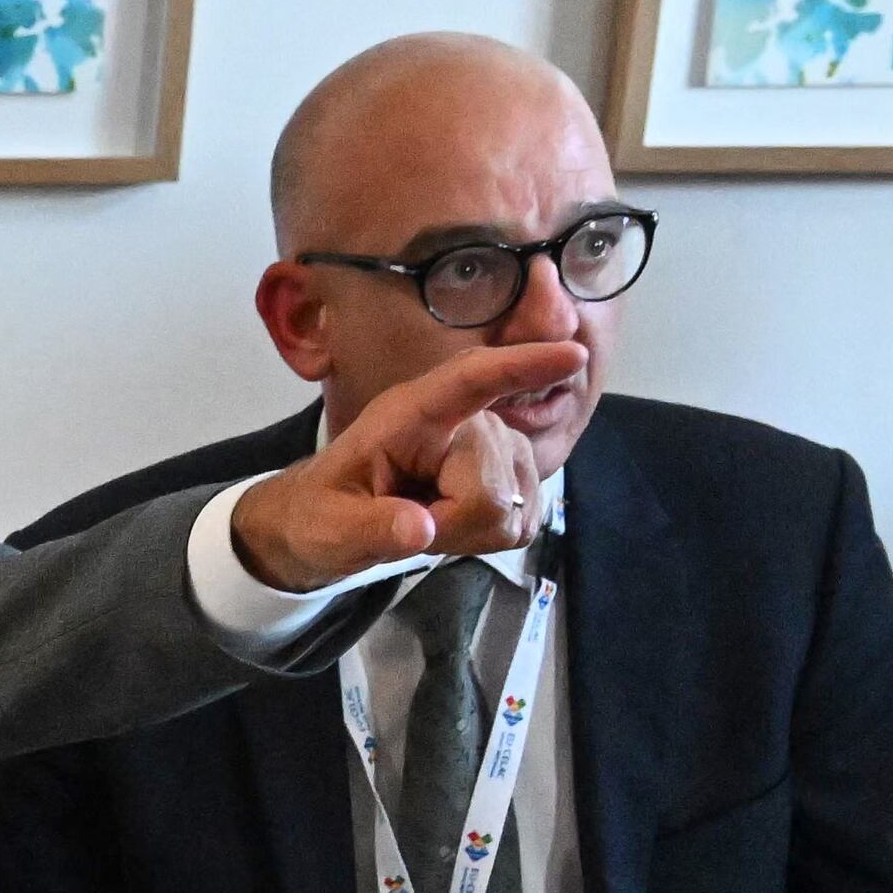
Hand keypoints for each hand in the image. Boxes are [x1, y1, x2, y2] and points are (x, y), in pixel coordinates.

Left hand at [225, 342, 593, 589]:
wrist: (328, 523)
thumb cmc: (322, 512)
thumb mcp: (328, 527)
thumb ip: (370, 527)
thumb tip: (420, 528)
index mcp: (412, 411)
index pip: (473, 378)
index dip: (522, 366)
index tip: (570, 355)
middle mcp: (464, 421)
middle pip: (495, 481)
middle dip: (454, 520)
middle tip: (407, 520)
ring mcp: (496, 449)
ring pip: (514, 506)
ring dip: (468, 531)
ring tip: (426, 518)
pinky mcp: (515, 481)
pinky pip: (523, 522)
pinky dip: (486, 537)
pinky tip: (453, 526)